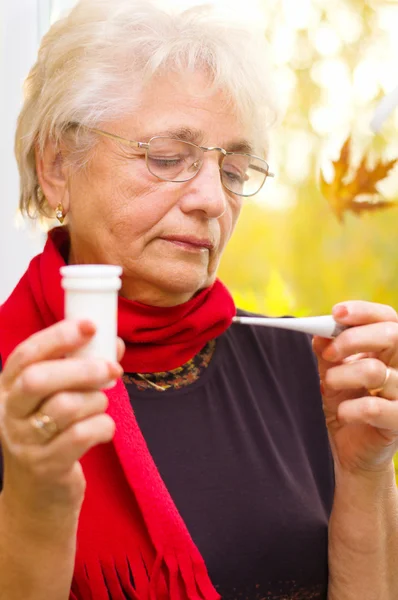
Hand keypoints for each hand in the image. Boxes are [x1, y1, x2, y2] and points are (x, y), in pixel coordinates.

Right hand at [0, 320, 123, 521]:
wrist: (39, 496)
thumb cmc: (52, 435)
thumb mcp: (55, 399)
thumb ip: (81, 369)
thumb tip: (115, 344)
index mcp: (9, 388)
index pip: (26, 355)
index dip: (58, 336)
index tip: (91, 325)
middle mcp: (9, 413)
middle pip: (40, 379)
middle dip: (82, 369)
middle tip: (112, 367)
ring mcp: (24, 442)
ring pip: (66, 407)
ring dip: (96, 401)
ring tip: (100, 406)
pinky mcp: (46, 466)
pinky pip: (82, 435)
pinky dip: (103, 426)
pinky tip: (102, 429)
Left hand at [312, 300, 397, 474]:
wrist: (352, 451)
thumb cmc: (346, 405)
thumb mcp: (331, 374)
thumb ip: (328, 353)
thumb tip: (319, 334)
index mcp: (389, 350)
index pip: (387, 318)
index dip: (364, 312)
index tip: (336, 313)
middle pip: (392, 335)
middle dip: (353, 339)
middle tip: (328, 353)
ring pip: (375, 371)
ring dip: (341, 376)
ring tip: (327, 385)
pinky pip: (374, 408)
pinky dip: (349, 408)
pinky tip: (342, 412)